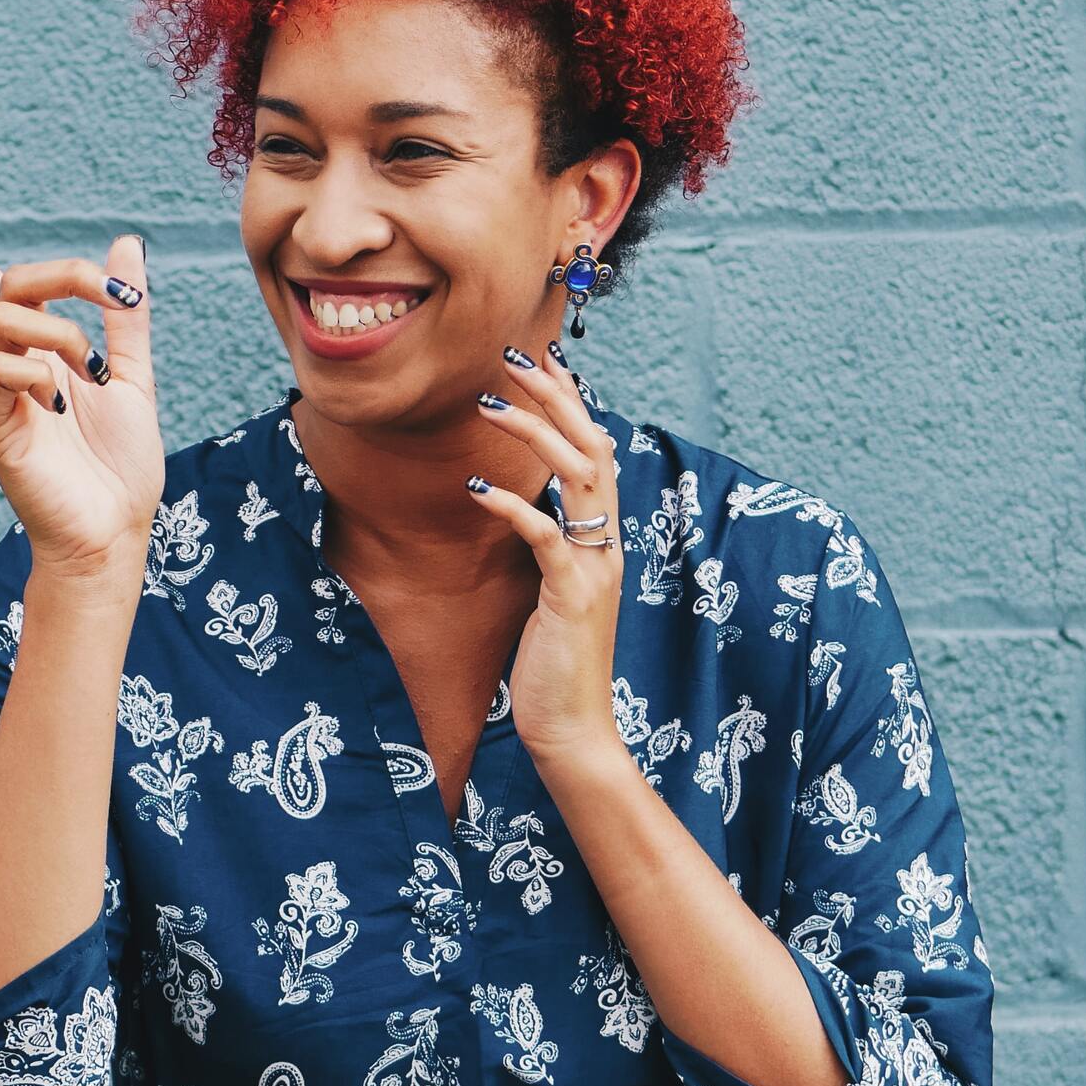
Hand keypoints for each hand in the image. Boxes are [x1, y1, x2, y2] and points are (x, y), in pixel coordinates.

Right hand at [0, 183, 164, 579]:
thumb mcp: (135, 375)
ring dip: (61, 330)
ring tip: (93, 374)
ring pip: (3, 319)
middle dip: (64, 274)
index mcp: (38, 348)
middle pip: (6, 283)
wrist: (116, 531)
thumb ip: (126, 314)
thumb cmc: (121, 464)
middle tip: (114, 296)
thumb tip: (126, 243)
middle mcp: (9, 364)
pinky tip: (63, 406)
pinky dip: (38, 372)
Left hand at [469, 345, 630, 775]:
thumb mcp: (551, 592)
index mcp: (603, 540)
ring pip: (577, 477)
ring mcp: (595, 569)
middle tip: (514, 355)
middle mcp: (607, 545)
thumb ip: (548, 546)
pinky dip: (515, 508)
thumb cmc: (553, 664)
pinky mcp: (572, 597)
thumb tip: (524, 506)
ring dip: (532, 433)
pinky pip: (547, 538)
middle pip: (592, 447)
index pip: (595, 451)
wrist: (572, 729)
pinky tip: (478, 489)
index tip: (542, 358)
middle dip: (555, 396)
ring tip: (488, 403)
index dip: (571, 402)